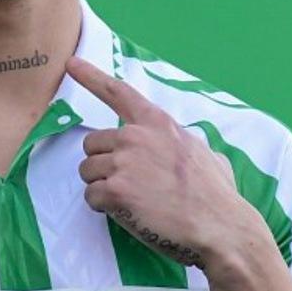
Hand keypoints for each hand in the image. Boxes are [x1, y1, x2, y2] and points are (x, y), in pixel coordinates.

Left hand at [66, 55, 244, 269]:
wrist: (220, 226)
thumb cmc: (217, 194)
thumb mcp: (205, 154)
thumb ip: (184, 144)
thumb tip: (191, 151)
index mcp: (157, 123)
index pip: (118, 92)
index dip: (91, 76)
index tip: (71, 64)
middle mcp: (136, 137)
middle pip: (92, 143)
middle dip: (103, 163)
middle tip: (128, 183)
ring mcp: (124, 163)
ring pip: (87, 171)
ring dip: (102, 186)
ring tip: (131, 200)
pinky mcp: (116, 191)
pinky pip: (91, 197)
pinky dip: (104, 208)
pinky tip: (128, 213)